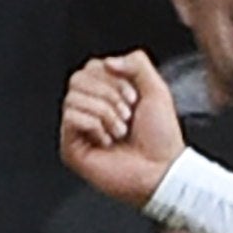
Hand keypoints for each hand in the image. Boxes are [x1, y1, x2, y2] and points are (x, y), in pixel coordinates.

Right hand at [60, 52, 186, 206]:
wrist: (161, 170)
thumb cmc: (161, 138)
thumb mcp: (157, 89)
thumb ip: (137, 63)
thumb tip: (107, 62)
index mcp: (106, 94)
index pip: (92, 67)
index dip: (114, 78)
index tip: (134, 97)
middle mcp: (90, 109)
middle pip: (78, 79)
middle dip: (108, 94)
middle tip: (127, 114)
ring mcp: (79, 128)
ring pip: (73, 97)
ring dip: (104, 112)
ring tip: (119, 131)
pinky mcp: (71, 147)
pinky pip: (71, 117)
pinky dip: (94, 125)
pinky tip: (107, 141)